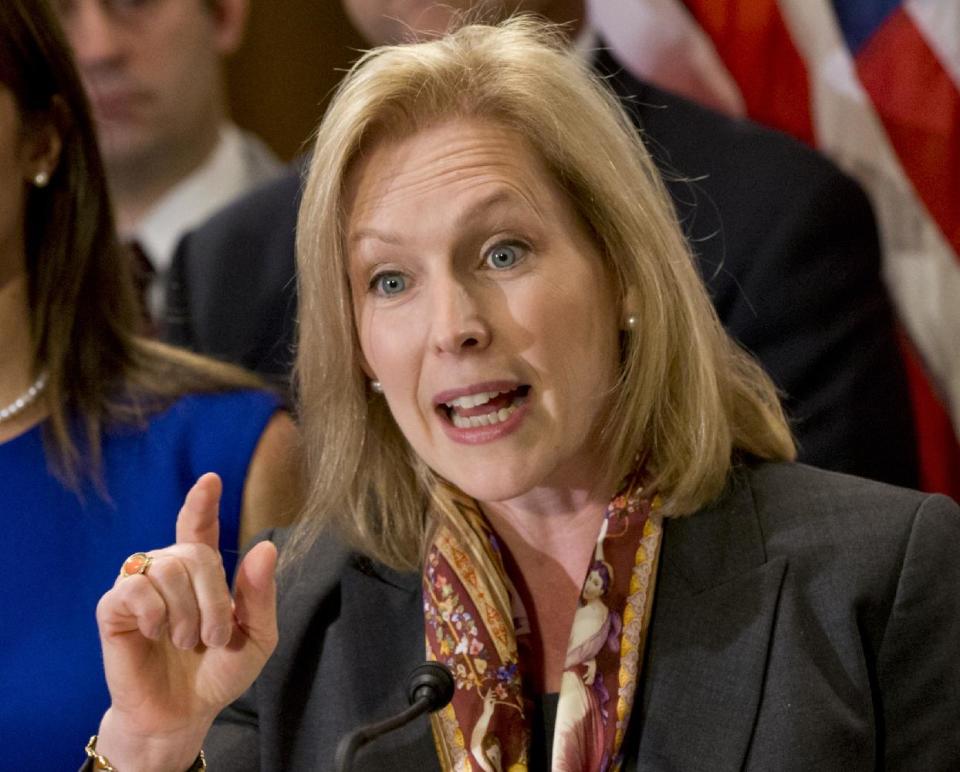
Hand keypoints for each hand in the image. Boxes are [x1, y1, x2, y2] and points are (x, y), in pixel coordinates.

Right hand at [94, 473, 277, 768]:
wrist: (184, 713)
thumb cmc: (219, 671)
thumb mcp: (256, 635)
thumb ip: (259, 594)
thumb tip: (265, 547)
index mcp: (203, 573)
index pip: (199, 525)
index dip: (203, 501)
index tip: (210, 479)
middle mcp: (170, 570)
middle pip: (194, 553)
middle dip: (213, 598)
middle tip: (214, 635)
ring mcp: (140, 586)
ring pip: (167, 568)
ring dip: (186, 612)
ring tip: (186, 641)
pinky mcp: (113, 609)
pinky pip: (133, 587)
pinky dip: (154, 611)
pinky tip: (157, 632)